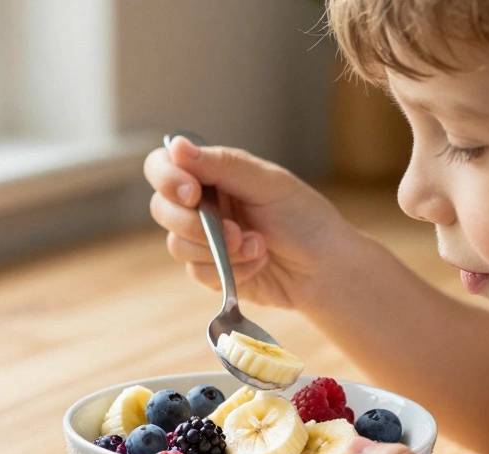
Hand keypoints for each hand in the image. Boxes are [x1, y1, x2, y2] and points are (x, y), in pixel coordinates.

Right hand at [142, 137, 357, 309]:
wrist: (326, 269)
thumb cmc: (304, 218)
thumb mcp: (268, 184)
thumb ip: (222, 165)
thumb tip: (177, 146)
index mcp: (214, 173)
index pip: (163, 166)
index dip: (167, 178)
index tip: (192, 193)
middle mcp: (203, 204)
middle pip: (162, 209)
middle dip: (193, 224)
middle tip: (231, 231)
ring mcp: (205, 239)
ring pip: (177, 245)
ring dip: (218, 250)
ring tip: (257, 246)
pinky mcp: (211, 271)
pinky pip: (197, 272)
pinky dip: (230, 270)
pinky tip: (258, 263)